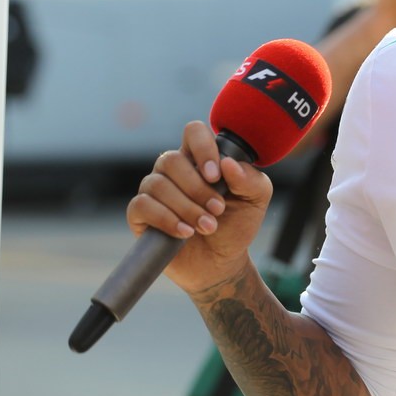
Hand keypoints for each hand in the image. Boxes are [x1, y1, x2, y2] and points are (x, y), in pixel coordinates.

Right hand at [126, 120, 272, 294]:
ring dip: (186, 207)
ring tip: (208, 227)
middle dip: (197, 189)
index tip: (216, 175)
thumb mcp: (255, 200)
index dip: (202, 148)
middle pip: (171, 160)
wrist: (221, 263)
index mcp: (201, 158)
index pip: (193, 132)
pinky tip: (185, 232)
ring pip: (157, 184)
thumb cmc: (237, 225)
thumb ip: (250, 180)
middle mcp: (174, 170)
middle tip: (218, 210)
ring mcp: (154, 190)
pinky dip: (166, 219)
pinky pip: (142, 205)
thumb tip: (228, 165)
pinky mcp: (140, 214)